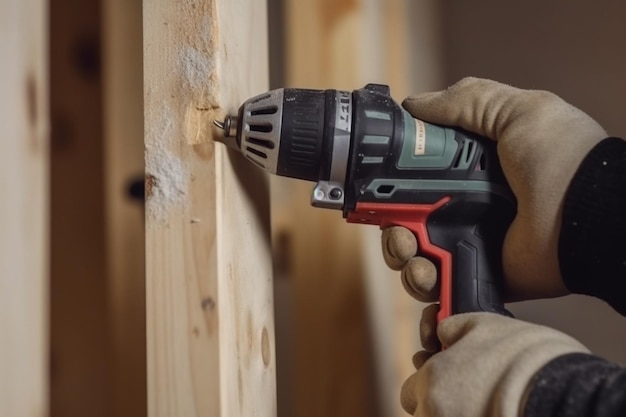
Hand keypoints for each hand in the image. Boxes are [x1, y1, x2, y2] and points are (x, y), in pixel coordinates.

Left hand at [401, 312, 588, 416]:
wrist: (563, 394)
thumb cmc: (527, 358)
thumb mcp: (484, 324)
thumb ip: (452, 328)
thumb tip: (441, 334)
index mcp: (431, 381)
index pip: (411, 390)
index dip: (427, 385)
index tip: (446, 382)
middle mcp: (434, 413)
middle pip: (422, 414)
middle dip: (436, 407)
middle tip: (464, 398)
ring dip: (454, 414)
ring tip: (484, 407)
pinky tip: (495, 413)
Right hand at [402, 77, 607, 299]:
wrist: (591, 219)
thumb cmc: (563, 161)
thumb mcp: (520, 111)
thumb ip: (467, 101)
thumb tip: (414, 104)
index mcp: (471, 168)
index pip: (415, 174)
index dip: (393, 178)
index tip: (378, 181)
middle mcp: (465, 205)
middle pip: (405, 217)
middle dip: (390, 225)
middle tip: (396, 228)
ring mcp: (468, 242)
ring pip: (412, 253)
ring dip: (400, 254)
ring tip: (412, 253)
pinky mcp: (475, 274)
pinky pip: (435, 283)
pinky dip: (421, 283)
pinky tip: (427, 274)